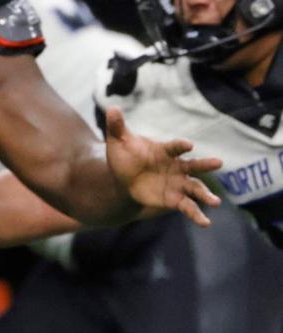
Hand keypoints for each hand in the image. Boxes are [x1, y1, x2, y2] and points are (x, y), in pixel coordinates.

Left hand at [104, 105, 221, 226]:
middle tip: (219, 162)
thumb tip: (112, 108)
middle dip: (206, 164)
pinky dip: (197, 215)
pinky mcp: (175, 199)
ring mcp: (178, 184)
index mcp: (165, 151)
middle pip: (194, 165)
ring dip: (206, 194)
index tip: (188, 145)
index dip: (181, 145)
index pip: (175, 147)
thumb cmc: (125, 157)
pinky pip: (188, 207)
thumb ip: (116, 126)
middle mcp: (177, 167)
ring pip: (196, 188)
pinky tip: (205, 223)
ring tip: (215, 202)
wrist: (123, 179)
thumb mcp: (118, 142)